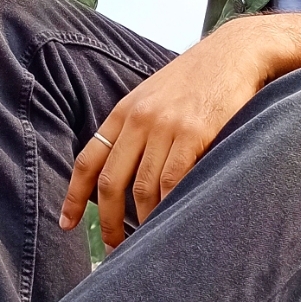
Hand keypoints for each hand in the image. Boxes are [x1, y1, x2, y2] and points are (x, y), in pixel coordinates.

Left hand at [60, 18, 291, 247]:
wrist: (234, 53)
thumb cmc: (197, 78)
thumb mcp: (154, 95)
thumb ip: (136, 126)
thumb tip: (122, 168)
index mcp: (124, 112)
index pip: (89, 160)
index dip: (74, 196)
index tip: (67, 223)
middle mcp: (139, 120)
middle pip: (111, 182)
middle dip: (108, 221)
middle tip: (112, 248)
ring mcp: (166, 127)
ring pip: (142, 188)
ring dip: (141, 221)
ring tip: (145, 243)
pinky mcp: (194, 133)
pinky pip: (173, 181)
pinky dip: (168, 206)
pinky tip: (169, 221)